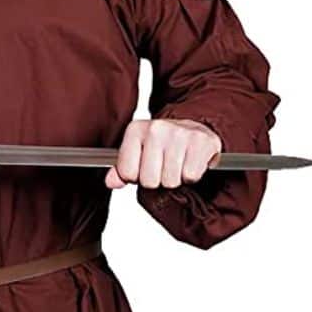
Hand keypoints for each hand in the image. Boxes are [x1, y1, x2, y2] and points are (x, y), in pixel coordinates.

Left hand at [105, 118, 222, 190]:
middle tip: (165, 167)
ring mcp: (178, 134)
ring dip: (176, 178)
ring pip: (170, 181)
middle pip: (149, 180)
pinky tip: (190, 163)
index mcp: (135, 130)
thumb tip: (111, 182)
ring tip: (178, 164)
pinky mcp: (200, 142)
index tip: (146, 167)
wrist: (195, 129)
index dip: (137, 176)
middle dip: (158, 180)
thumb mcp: (137, 152)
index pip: (127, 173)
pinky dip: (191, 176)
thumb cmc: (164, 144)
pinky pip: (190, 176)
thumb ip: (121, 169)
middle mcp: (155, 129)